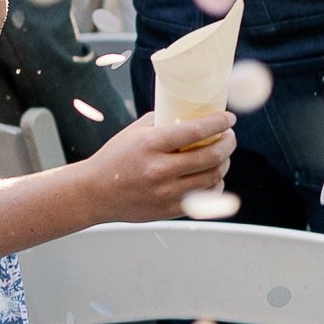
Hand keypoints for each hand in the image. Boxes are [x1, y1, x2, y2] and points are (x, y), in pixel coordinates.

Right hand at [80, 107, 233, 218]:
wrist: (93, 193)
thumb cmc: (115, 159)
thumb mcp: (135, 132)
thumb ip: (163, 122)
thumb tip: (193, 112)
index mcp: (150, 145)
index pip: (196, 131)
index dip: (219, 123)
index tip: (229, 119)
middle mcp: (159, 170)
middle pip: (211, 156)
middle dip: (228, 143)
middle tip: (229, 137)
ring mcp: (165, 193)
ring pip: (212, 177)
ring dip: (224, 163)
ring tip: (223, 155)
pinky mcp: (168, 210)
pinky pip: (205, 197)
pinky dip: (214, 184)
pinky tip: (212, 175)